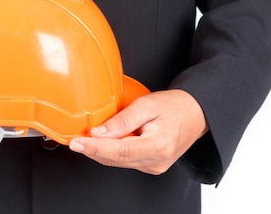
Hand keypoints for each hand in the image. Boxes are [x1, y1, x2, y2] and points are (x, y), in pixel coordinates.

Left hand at [68, 89, 208, 174]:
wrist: (196, 114)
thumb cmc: (175, 107)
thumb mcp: (147, 105)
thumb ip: (122, 120)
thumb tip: (98, 132)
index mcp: (158, 145)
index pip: (119, 151)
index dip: (95, 148)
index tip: (77, 143)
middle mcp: (156, 161)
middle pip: (115, 159)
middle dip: (92, 150)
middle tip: (74, 140)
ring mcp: (154, 166)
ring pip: (118, 162)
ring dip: (100, 151)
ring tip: (84, 140)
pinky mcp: (150, 165)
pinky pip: (124, 160)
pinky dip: (111, 152)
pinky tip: (102, 142)